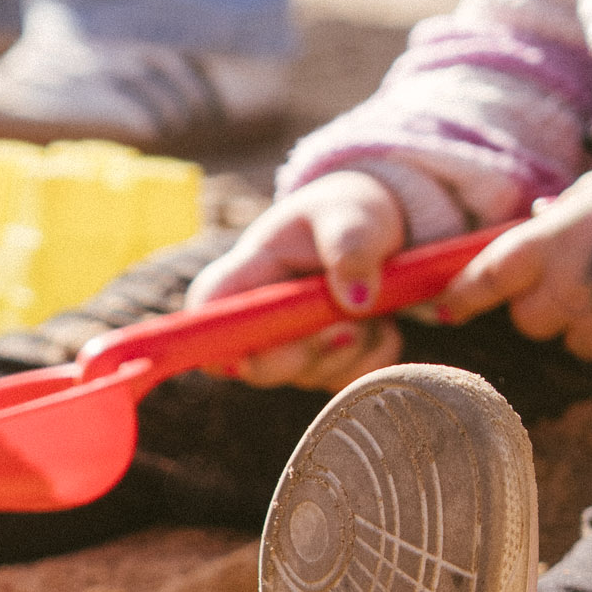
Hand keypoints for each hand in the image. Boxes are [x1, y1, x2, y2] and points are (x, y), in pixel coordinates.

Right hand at [184, 170, 409, 390]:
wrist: (376, 229)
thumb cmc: (347, 214)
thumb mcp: (350, 214)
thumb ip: (350, 245)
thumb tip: (356, 301)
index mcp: (243, 280)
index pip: (206, 320)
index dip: (217, 345)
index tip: (252, 351)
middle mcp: (259, 325)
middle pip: (258, 368)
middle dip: (309, 354)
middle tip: (350, 326)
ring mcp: (293, 351)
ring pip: (314, 375)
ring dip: (356, 344)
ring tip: (376, 295)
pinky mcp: (329, 365)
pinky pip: (355, 377)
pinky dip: (379, 351)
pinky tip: (385, 318)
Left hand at [430, 169, 591, 360]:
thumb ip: (560, 216)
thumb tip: (536, 218)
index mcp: (546, 240)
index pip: (485, 278)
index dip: (464, 296)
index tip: (449, 308)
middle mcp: (565, 279)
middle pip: (532, 322)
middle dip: (548, 309)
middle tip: (579, 279)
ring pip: (578, 340)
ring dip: (591, 323)